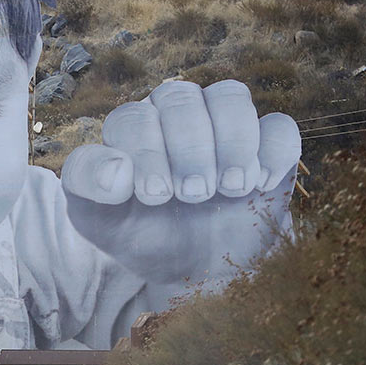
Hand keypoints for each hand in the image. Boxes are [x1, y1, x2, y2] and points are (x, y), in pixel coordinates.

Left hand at [60, 80, 300, 286]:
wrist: (193, 268)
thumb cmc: (141, 234)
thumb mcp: (98, 220)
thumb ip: (86, 186)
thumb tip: (117, 169)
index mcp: (133, 127)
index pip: (134, 117)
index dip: (146, 153)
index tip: (155, 198)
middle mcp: (177, 114)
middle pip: (181, 97)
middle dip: (188, 148)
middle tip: (193, 195)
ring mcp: (225, 125)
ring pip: (231, 97)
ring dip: (232, 144)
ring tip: (229, 190)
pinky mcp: (268, 145)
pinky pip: (279, 126)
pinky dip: (272, 153)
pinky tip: (260, 186)